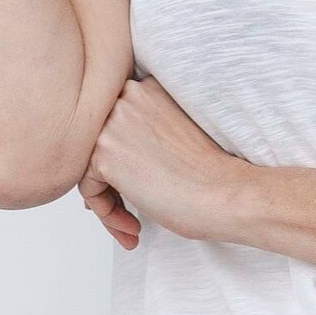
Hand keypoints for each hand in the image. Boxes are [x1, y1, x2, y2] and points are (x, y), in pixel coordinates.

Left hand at [82, 79, 248, 248]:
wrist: (226, 194)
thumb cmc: (211, 174)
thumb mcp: (172, 134)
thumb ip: (140, 133)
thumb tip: (102, 161)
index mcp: (147, 87)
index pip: (115, 124)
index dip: (124, 161)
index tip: (139, 187)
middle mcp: (126, 96)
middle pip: (98, 144)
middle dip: (112, 183)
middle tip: (131, 213)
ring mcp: (112, 123)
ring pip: (90, 166)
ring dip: (108, 202)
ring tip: (132, 226)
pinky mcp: (105, 154)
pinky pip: (88, 188)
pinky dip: (106, 212)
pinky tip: (132, 227)